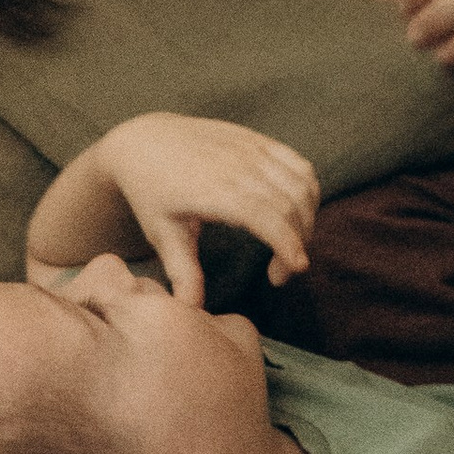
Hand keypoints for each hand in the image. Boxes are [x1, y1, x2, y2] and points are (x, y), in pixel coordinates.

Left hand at [72, 115, 321, 303]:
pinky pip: (299, 164)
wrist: (146, 141)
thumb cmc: (151, 192)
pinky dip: (308, 190)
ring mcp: (253, 150)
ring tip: (289, 244)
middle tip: (280, 273)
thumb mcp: (163, 234)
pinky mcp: (260, 141)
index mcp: (216, 191)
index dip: (289, 243)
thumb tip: (191, 313)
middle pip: (291, 205)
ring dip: (307, 218)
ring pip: (301, 184)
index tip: (296, 269)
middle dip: (298, 242)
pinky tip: (296, 213)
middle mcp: (240, 166)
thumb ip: (183, 272)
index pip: (268, 217)